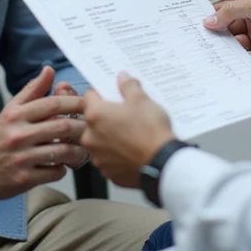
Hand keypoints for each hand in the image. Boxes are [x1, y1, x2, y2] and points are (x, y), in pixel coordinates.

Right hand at [0, 66, 89, 198]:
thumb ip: (32, 91)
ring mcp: (21, 158)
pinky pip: (54, 172)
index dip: (76, 104)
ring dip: (77, 151)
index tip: (89, 107)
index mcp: (17, 115)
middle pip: (62, 127)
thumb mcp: (10, 110)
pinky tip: (61, 165)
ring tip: (81, 150)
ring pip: (62, 152)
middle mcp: (18, 134)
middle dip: (81, 128)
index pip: (53, 104)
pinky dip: (63, 168)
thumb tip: (49, 70)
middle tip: (91, 130)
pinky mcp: (23, 179)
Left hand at [80, 72, 175, 187]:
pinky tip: (132, 151)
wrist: (161, 163)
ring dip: (110, 137)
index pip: (89, 97)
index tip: (112, 96)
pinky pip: (109, 159)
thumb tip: (123, 78)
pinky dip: (117, 155)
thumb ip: (128, 86)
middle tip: (125, 116)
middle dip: (106, 118)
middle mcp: (90, 137)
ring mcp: (98, 157)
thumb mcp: (142, 100)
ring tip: (131, 135)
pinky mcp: (108, 173)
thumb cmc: (150, 130)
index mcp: (95, 115)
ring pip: (100, 141)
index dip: (101, 94)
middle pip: (93, 121)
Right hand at [199, 0, 250, 56]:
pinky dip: (232, 45)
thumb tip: (209, 20)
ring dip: (220, 33)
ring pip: (229, 27)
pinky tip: (226, 47)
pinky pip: (238, 41)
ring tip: (208, 38)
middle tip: (193, 23)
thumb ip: (229, 11)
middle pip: (223, 9)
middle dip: (211, 16)